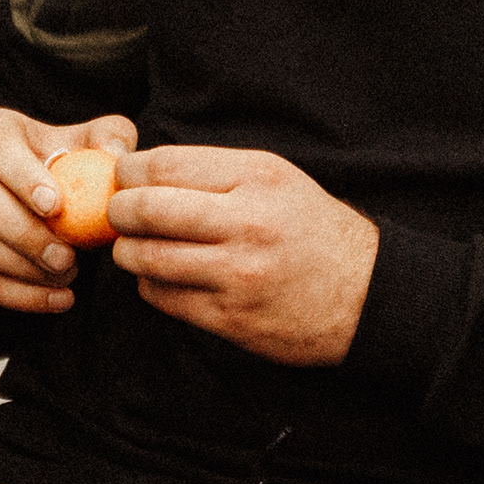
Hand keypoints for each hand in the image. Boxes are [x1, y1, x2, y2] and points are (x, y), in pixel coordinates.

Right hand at [0, 108, 140, 311]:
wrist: (17, 194)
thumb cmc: (55, 167)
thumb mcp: (82, 143)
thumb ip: (108, 137)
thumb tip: (116, 152)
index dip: (24, 178)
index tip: (57, 208)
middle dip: (25, 235)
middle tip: (67, 260)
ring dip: (21, 270)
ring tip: (66, 280)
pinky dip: (12, 296)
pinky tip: (51, 300)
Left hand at [109, 145, 380, 365]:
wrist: (366, 295)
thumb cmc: (312, 230)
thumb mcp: (276, 179)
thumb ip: (215, 172)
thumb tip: (144, 170)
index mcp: (256, 178)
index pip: (164, 165)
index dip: (129, 171)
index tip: (122, 177)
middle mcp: (247, 223)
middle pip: (147, 209)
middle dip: (118, 210)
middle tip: (116, 212)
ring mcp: (238, 274)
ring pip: (147, 257)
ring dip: (127, 251)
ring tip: (133, 246)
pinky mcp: (231, 318)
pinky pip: (164, 298)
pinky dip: (150, 285)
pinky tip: (161, 277)